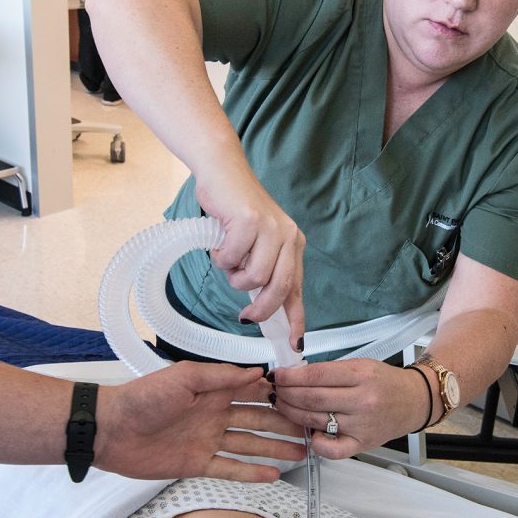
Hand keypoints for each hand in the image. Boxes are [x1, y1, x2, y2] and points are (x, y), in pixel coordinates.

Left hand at [96, 362, 306, 480]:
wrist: (111, 430)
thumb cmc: (143, 398)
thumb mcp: (183, 377)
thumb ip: (221, 376)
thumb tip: (257, 372)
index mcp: (212, 390)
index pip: (253, 391)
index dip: (277, 394)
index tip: (303, 397)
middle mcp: (215, 414)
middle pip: (257, 419)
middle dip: (284, 423)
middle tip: (312, 429)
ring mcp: (208, 440)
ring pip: (249, 444)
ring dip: (275, 447)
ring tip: (301, 452)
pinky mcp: (197, 464)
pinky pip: (230, 468)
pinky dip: (251, 472)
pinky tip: (273, 474)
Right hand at [194, 168, 306, 343]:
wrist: (222, 172)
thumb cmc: (235, 211)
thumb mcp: (257, 243)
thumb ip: (264, 270)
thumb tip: (261, 309)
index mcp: (293, 244)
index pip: (297, 290)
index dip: (297, 320)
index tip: (295, 344)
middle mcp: (288, 237)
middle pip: (278, 289)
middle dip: (261, 310)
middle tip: (245, 316)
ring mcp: (270, 229)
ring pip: (253, 277)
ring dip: (234, 275)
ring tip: (228, 258)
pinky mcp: (250, 222)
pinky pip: (232, 259)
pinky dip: (221, 257)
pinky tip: (220, 241)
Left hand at [273, 360, 432, 458]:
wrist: (413, 401)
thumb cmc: (385, 382)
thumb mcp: (360, 365)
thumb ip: (330, 372)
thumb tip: (294, 375)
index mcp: (361, 375)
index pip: (315, 376)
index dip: (290, 376)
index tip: (276, 375)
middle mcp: (362, 401)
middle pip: (311, 399)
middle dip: (285, 394)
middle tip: (274, 390)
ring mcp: (361, 425)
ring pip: (314, 421)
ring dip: (291, 413)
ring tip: (281, 405)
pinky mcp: (362, 444)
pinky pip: (331, 450)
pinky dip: (315, 443)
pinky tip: (308, 433)